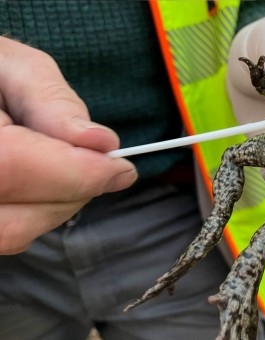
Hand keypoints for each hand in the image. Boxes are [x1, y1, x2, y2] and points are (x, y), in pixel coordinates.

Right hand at [0, 37, 137, 254]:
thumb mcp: (10, 66)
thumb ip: (53, 103)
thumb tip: (104, 143)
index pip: (11, 168)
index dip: (76, 173)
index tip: (121, 168)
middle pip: (14, 218)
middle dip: (74, 192)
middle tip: (102, 166)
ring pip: (12, 234)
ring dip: (58, 204)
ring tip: (69, 167)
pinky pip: (6, 235)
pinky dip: (37, 212)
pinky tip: (42, 181)